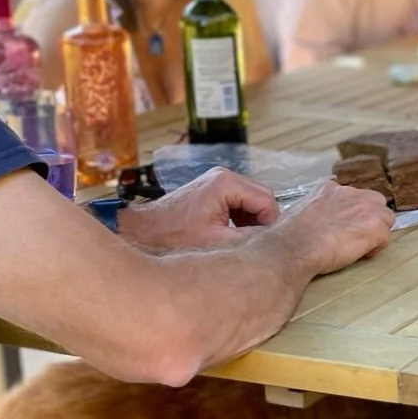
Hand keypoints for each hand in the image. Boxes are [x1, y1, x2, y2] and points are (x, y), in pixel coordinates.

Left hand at [120, 170, 278, 251]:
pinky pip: (241, 201)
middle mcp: (224, 175)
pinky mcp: (214, 188)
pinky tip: (231, 232)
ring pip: (253, 199)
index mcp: (226, 183)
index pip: (267, 201)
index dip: (269, 224)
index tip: (261, 243)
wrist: (144, 231)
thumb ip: (249, 237)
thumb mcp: (216, 241)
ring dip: (253, 220)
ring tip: (239, 239)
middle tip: (252, 242)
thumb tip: (273, 239)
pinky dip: (242, 217)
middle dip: (262, 220)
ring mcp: (219, 180)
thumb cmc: (172, 235)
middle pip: (263, 196)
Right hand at [288, 181, 394, 275]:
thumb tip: (312, 222)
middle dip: (368, 220)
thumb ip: (314, 210)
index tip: (341, 228)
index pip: (352, 198)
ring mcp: (366, 208)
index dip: (350, 215)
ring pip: (384, 219)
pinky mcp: (375, 226)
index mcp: (330, 189)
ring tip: (354, 248)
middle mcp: (351, 192)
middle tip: (352, 238)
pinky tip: (357, 255)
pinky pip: (385, 239)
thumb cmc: (289, 236)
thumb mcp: (299, 212)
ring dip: (373, 234)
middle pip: (374, 204)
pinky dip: (374, 249)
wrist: (294, 246)